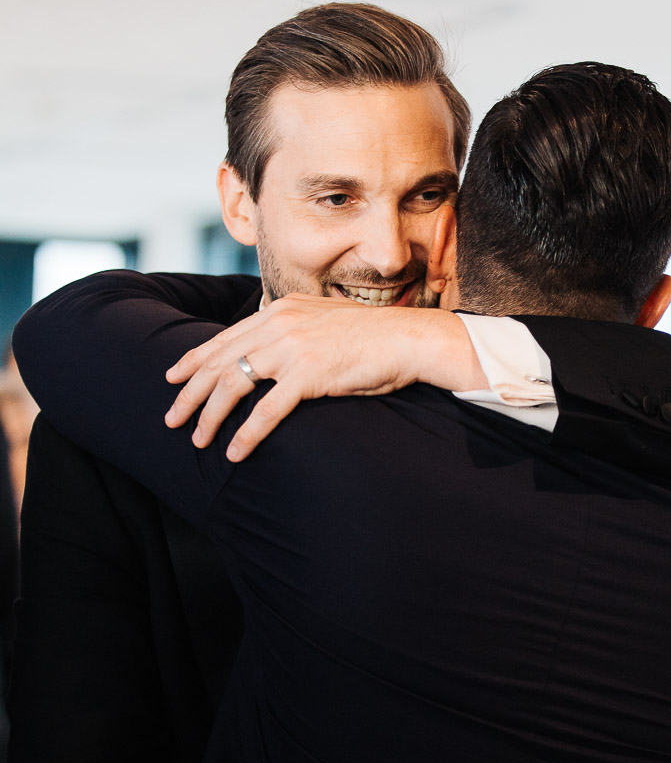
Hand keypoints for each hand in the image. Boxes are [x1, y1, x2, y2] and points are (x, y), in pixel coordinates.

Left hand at [164, 295, 485, 460]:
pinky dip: (246, 434)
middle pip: (219, 361)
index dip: (193, 359)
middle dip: (189, 392)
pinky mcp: (308, 375)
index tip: (172, 377)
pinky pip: (266, 411)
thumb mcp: (323, 320)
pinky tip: (234, 453)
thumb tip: (271, 346)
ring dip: (210, 416)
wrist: (406, 339)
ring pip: (233, 385)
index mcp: (280, 309)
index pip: (225, 337)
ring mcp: (292, 348)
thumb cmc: (371, 336)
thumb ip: (293, 328)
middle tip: (171, 418)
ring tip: (198, 440)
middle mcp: (278, 324)